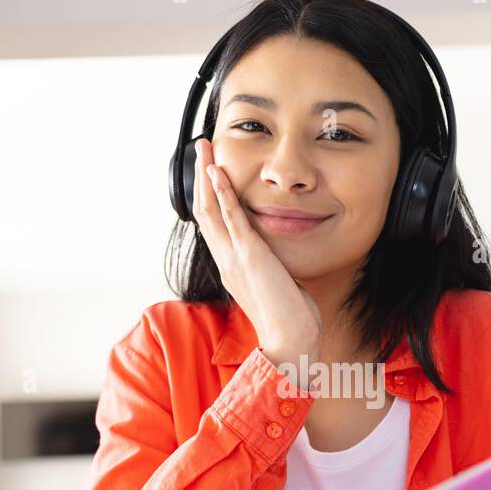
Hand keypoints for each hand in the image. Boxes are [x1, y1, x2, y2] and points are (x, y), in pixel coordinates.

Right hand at [193, 137, 320, 372]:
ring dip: (207, 175)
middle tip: (200, 148)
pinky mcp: (250, 257)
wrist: (290, 341)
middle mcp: (225, 260)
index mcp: (230, 266)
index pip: (213, 224)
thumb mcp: (275, 284)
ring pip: (210, 209)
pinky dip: (223, 194)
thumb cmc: (289, 318)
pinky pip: (231, 220)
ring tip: (204, 149)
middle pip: (204, 210)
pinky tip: (218, 172)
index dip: (208, 195)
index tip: (209, 171)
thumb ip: (270, 266)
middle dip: (201, 176)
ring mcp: (234, 258)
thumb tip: (277, 259)